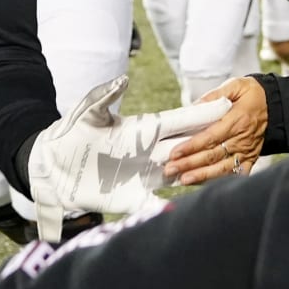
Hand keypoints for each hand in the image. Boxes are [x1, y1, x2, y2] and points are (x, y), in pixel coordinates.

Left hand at [28, 75, 231, 238]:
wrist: (52, 167)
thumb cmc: (71, 133)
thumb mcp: (87, 112)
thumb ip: (104, 96)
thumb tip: (122, 80)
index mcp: (144, 129)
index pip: (180, 120)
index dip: (202, 115)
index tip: (227, 106)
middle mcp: (151, 151)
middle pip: (188, 147)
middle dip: (209, 145)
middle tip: (236, 140)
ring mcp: (145, 175)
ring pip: (183, 173)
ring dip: (199, 174)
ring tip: (223, 172)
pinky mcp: (133, 198)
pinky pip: (158, 204)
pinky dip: (172, 208)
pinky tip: (191, 208)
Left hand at [164, 78, 268, 184]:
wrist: (277, 105)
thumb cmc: (253, 94)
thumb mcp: (236, 85)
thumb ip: (214, 96)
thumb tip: (193, 107)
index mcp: (237, 119)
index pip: (210, 136)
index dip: (192, 146)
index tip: (175, 153)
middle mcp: (242, 138)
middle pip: (213, 155)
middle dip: (190, 163)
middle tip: (170, 169)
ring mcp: (247, 151)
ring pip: (222, 168)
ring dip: (202, 176)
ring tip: (184, 179)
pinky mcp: (251, 158)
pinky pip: (237, 173)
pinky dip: (221, 180)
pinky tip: (205, 185)